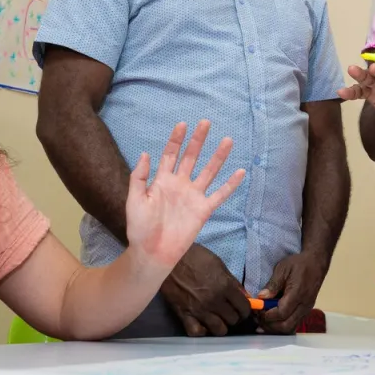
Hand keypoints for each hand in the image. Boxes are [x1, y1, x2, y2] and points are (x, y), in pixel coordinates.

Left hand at [125, 121, 245, 274]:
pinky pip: (219, 195)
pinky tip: (240, 172)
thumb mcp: (134, 200)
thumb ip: (139, 177)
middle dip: (198, 140)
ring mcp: (193, 196)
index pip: (171, 154)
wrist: (151, 252)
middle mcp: (180, 184)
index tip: (182, 124)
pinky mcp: (203, 210)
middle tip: (206, 122)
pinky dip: (230, 184)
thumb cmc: (139, 227)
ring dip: (218, 157)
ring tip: (227, 140)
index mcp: (162, 180)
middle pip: (191, 157)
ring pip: (208, 172)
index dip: (176, 139)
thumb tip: (145, 153)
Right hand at [160, 244, 251, 336]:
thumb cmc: (196, 257)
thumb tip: (245, 296)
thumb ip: (233, 282)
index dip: (245, 309)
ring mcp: (199, 310)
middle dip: (234, 317)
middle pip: (233, 320)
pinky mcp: (184, 314)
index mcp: (225, 286)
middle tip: (228, 312)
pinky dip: (201, 331)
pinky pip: (196, 332)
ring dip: (220, 326)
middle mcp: (214, 301)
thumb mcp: (219, 264)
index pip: (244, 307)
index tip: (242, 309)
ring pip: (219, 330)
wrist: (169, 258)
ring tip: (217, 319)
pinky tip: (202, 324)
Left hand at [255, 250, 328, 334]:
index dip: (267, 315)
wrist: (316, 262)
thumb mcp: (283, 268)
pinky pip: (294, 324)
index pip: (281, 313)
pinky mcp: (306, 311)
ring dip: (275, 328)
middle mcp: (304, 305)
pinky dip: (282, 325)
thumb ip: (272, 284)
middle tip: (259, 317)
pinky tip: (274, 320)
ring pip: (290, 328)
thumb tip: (261, 297)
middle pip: (286, 326)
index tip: (258, 310)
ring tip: (264, 320)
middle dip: (270, 325)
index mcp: (297, 294)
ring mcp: (306, 310)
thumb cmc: (299, 264)